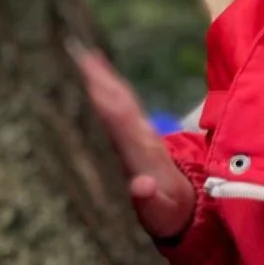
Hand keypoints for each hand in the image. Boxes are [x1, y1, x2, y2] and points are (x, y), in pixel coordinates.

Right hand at [71, 43, 196, 240]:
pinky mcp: (136, 132)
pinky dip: (107, 85)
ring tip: (81, 53)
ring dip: (102, 75)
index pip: (121, 121)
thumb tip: (140, 186)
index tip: (85, 80)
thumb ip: (149, 200)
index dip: (104, 100)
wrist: (188, 205)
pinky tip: (95, 70)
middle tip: (75, 52)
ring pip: (120, 97)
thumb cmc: (166, 211)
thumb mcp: (159, 212)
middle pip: (119, 100)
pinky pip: (121, 102)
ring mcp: (140, 131)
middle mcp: (142, 134)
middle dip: (99, 77)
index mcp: (143, 152)